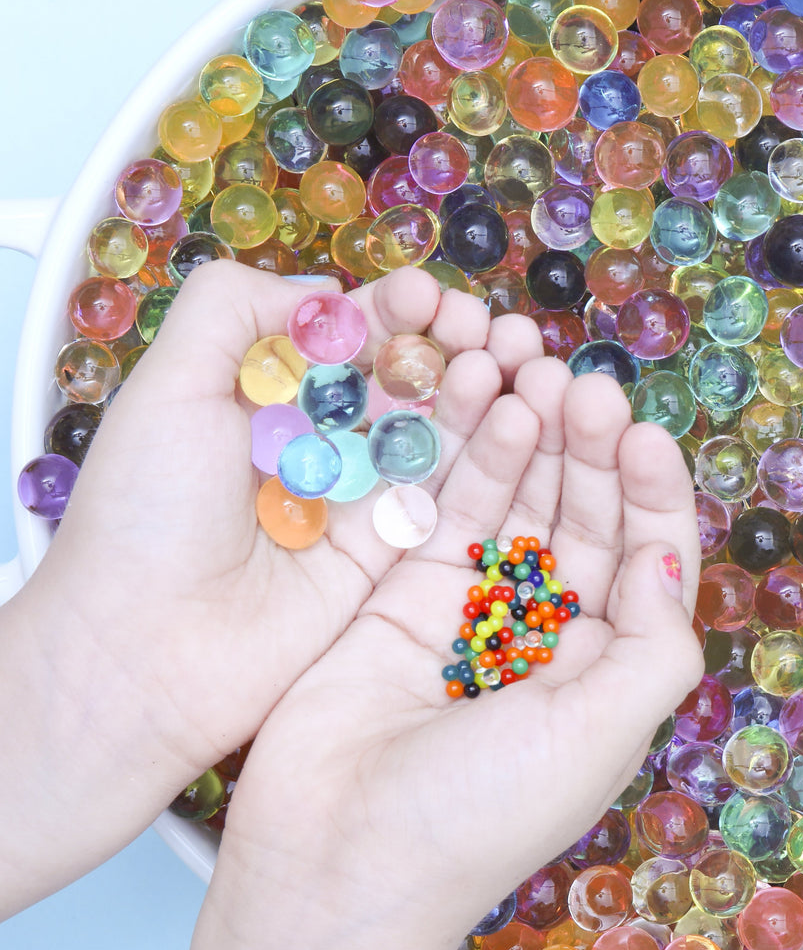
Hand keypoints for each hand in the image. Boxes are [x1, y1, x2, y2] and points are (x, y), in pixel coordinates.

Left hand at [0, 258, 540, 913]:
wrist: (144, 653)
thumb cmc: (140, 518)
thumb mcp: (165, 387)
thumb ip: (232, 311)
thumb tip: (326, 296)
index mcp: (264, 395)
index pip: (344, 335)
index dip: (392, 309)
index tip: (427, 296)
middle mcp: (317, 443)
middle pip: (401, 377)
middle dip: (449, 345)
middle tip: (487, 329)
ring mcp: (357, 499)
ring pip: (434, 431)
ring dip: (478, 391)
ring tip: (514, 360)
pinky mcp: (389, 554)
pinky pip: (447, 496)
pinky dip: (484, 456)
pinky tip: (513, 418)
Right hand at [186, 363, 701, 949]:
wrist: (335, 862)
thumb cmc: (480, 815)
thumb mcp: (599, 734)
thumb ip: (652, 646)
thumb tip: (668, 557)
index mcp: (600, 670)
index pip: (642, 559)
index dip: (650, 494)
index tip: (644, 434)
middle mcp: (541, 634)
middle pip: (580, 518)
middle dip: (592, 452)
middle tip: (590, 389)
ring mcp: (468, 608)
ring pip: (517, 502)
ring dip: (537, 440)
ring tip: (543, 376)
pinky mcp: (400, 592)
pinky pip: (448, 511)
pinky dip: (475, 461)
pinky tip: (496, 408)